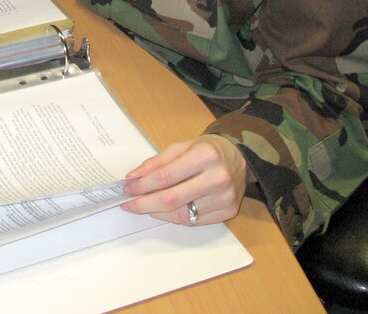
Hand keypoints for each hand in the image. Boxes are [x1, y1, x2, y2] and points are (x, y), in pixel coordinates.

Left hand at [119, 134, 247, 226]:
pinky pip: (193, 222)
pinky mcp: (228, 213)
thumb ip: (156, 162)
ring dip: (157, 212)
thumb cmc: (207, 150)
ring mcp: (225, 198)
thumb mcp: (181, 147)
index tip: (127, 188)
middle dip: (144, 203)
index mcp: (205, 156)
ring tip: (144, 205)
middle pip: (172, 199)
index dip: (142, 185)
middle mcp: (218, 178)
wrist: (239, 159)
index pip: (166, 176)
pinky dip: (173, 217)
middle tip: (128, 204)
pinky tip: (163, 210)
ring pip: (181, 214)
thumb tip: (133, 178)